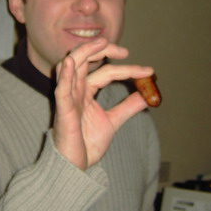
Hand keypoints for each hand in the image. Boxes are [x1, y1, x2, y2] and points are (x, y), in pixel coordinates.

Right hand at [53, 38, 153, 169]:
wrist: (76, 167)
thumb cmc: (87, 144)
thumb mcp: (113, 121)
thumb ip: (128, 107)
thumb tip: (147, 96)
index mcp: (86, 91)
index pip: (106, 72)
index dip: (127, 69)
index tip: (149, 72)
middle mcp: (76, 90)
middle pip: (85, 59)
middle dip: (103, 50)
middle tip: (125, 51)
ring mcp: (68, 98)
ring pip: (71, 66)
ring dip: (85, 51)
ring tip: (101, 43)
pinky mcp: (62, 110)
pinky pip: (61, 89)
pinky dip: (64, 74)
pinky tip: (69, 63)